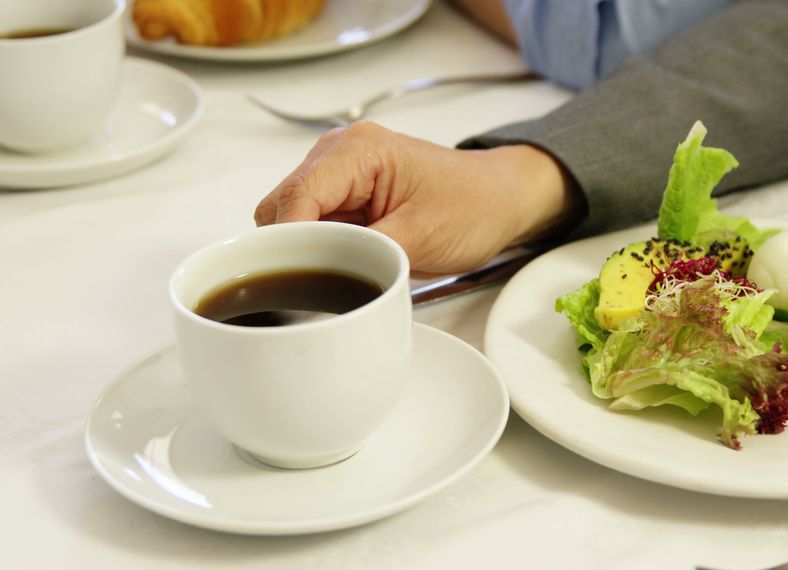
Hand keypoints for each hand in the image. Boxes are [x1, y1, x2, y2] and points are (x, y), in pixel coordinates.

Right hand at [255, 122, 580, 275]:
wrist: (502, 201)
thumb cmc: (474, 207)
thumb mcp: (420, 237)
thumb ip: (361, 251)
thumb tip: (315, 273)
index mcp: (357, 150)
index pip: (296, 196)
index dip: (288, 241)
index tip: (291, 280)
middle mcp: (338, 153)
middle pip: (281, 206)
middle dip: (291, 247)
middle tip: (314, 288)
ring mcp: (338, 173)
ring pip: (290, 217)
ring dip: (305, 248)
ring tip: (335, 276)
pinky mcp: (344, 194)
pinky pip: (312, 224)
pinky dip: (318, 247)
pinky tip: (340, 267)